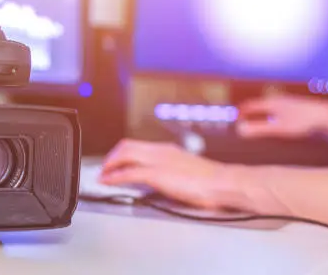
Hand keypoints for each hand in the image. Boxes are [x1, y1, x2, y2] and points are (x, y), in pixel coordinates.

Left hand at [99, 139, 243, 210]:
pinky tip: (108, 182)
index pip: (138, 145)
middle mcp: (161, 151)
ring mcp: (158, 161)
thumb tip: (166, 179)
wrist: (223, 182)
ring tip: (103, 175)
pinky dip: (114, 176)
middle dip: (111, 157)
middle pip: (127, 146)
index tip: (116, 161)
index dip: (122, 153)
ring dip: (110, 164)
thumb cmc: (212, 180)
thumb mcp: (188, 170)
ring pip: (124, 154)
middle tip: (105, 168)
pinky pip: (128, 172)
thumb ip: (173, 171)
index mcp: (168, 150)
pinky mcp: (157, 174)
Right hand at [236, 94, 327, 139]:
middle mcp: (279, 99)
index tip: (235, 118)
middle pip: (260, 103)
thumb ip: (259, 129)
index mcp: (272, 103)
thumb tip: (239, 130)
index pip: (251, 105)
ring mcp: (289, 102)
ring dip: (261, 110)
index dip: (242, 112)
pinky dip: (272, 113)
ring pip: (271, 105)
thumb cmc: (302, 122)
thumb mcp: (278, 128)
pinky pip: (280, 108)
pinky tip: (279, 119)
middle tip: (242, 116)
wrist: (327, 115)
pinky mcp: (298, 106)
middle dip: (250, 110)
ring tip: (258, 116)